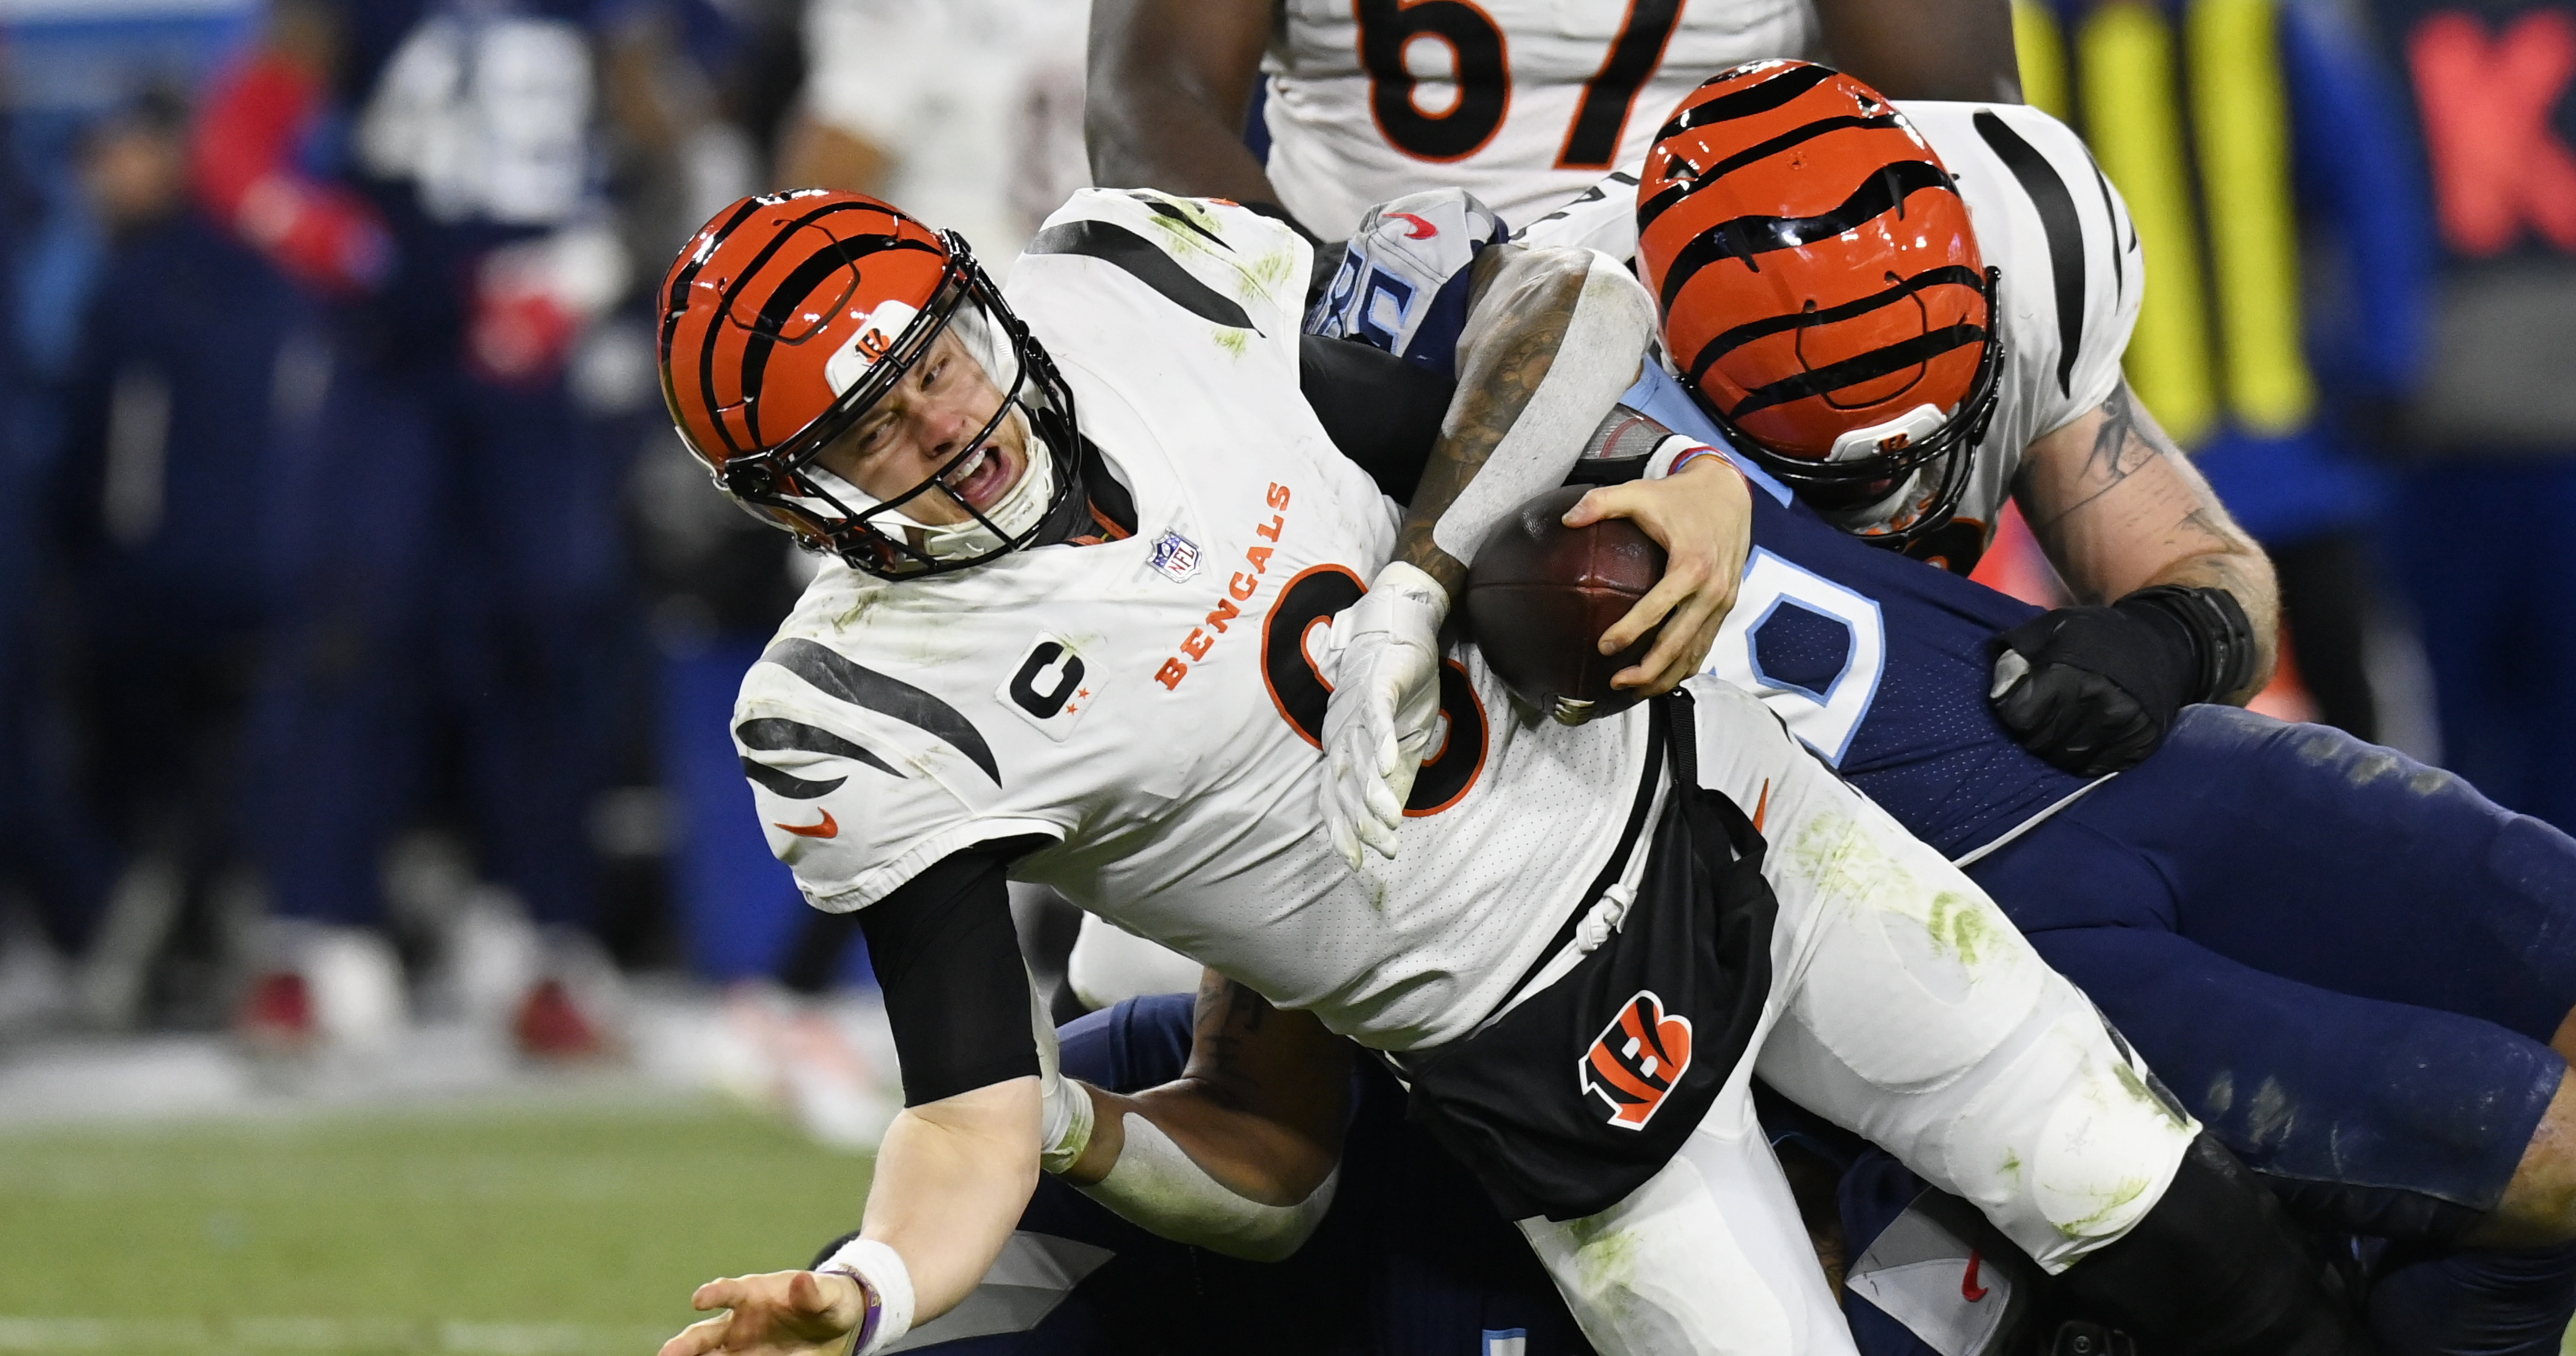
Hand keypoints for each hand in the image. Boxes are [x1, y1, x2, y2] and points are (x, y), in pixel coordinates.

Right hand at [660, 1270, 866, 1355]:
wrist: (834, 1323)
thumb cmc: (828, 1300)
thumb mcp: (829, 1295)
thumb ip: (815, 1292)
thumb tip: (801, 1280)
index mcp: (755, 1293)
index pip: (730, 1290)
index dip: (715, 1293)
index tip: (700, 1299)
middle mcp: (738, 1321)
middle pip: (704, 1333)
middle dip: (685, 1344)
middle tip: (668, 1355)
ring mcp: (739, 1345)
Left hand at [1318, 560, 1448, 867]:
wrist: (1404, 631)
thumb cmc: (1400, 688)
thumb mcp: (1403, 741)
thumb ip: (1394, 776)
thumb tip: (1390, 819)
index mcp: (1342, 748)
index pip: (1334, 797)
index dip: (1343, 830)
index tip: (1356, 863)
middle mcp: (1342, 732)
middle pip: (1346, 784)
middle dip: (1362, 820)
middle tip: (1384, 849)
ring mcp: (1357, 710)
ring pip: (1361, 757)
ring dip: (1374, 790)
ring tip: (1389, 821)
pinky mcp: (1377, 687)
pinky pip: (1376, 718)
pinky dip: (1381, 741)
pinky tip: (1388, 764)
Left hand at [1564, 453, 1750, 693]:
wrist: (1730, 493)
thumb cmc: (1682, 496)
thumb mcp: (1640, 492)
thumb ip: (1602, 502)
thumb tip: (1567, 519)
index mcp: (1691, 565)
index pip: (1657, 608)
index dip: (1629, 631)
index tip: (1603, 647)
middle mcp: (1711, 589)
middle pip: (1679, 643)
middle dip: (1648, 670)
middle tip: (1616, 682)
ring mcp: (1722, 601)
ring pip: (1694, 651)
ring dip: (1666, 676)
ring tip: (1635, 690)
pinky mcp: (1725, 606)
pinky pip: (1706, 644)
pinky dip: (1686, 666)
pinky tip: (1663, 678)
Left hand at [1989, 595, 2202, 776]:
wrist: (2160, 644)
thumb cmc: (2094, 637)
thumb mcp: (2050, 629)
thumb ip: (2017, 657)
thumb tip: (1997, 692)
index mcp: (2068, 673)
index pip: (2020, 717)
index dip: (2013, 712)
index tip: (2019, 704)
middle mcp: (2096, 702)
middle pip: (2041, 742)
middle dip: (2032, 734)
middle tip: (2040, 720)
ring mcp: (2122, 726)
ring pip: (2067, 761)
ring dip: (2057, 751)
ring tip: (2061, 730)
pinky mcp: (2141, 743)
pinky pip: (2097, 768)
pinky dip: (2085, 759)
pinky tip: (2085, 740)